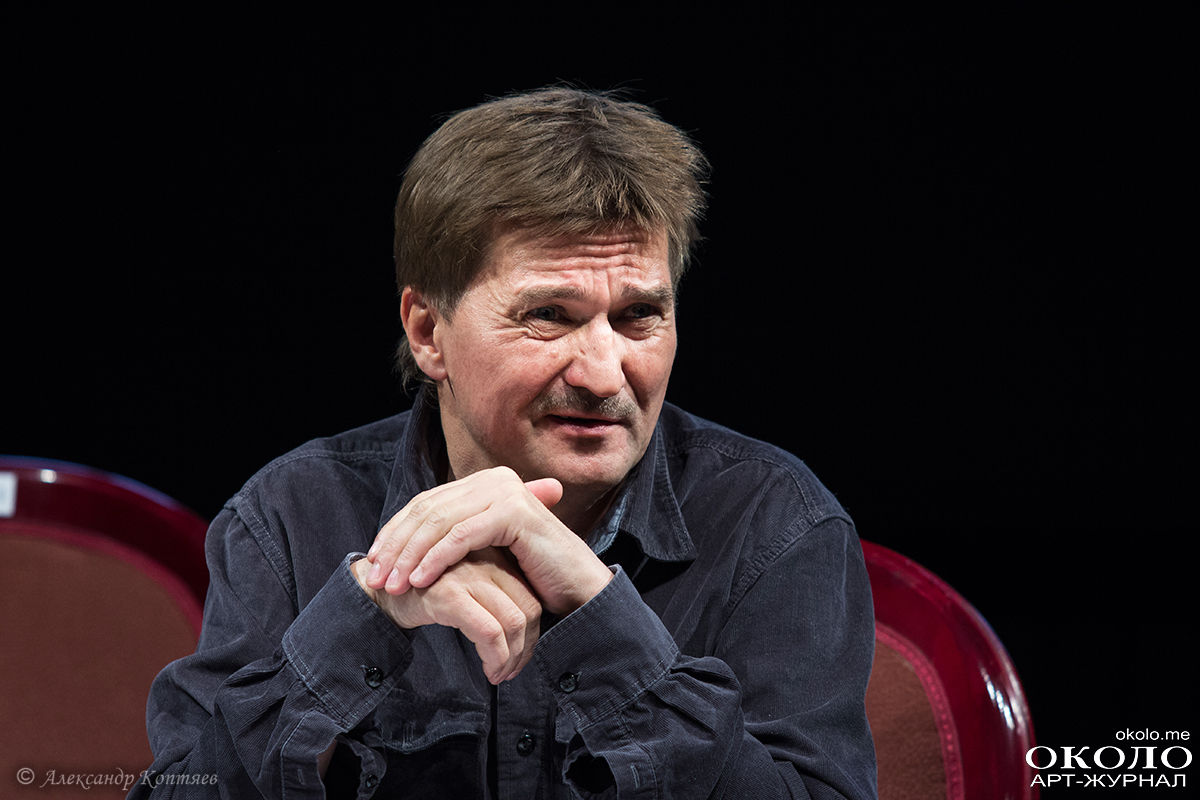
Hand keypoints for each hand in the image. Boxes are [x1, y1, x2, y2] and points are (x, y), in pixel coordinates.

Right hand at [352, 546, 540, 683]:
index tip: (521, 657)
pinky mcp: (451, 595)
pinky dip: (495, 658)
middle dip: (526, 648)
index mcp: (494, 556)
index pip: (531, 599)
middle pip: (528, 611)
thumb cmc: (423, 589)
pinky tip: (488, 672)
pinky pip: (489, 632)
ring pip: (513, 623)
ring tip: (499, 675)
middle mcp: (486, 562)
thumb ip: (493, 595)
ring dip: (511, 658)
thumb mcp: (466, 586)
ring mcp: (470, 577)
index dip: (534, 633)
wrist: (376, 585)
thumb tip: (524, 632)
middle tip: (512, 672)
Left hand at [362, 467, 612, 615]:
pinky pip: (462, 536)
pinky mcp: (514, 511)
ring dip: (410, 556)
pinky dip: (436, 559)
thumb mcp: (482, 552)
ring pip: (440, 523)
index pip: (426, 503)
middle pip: (428, 510)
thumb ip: (451, 538)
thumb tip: (398, 544)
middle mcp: (494, 478)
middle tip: (375, 577)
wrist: (576, 589)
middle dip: (396, 546)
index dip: (395, 531)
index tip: (373, 562)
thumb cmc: (529, 575)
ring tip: (392, 585)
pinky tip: (420, 581)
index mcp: (483, 482)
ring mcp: (505, 491)